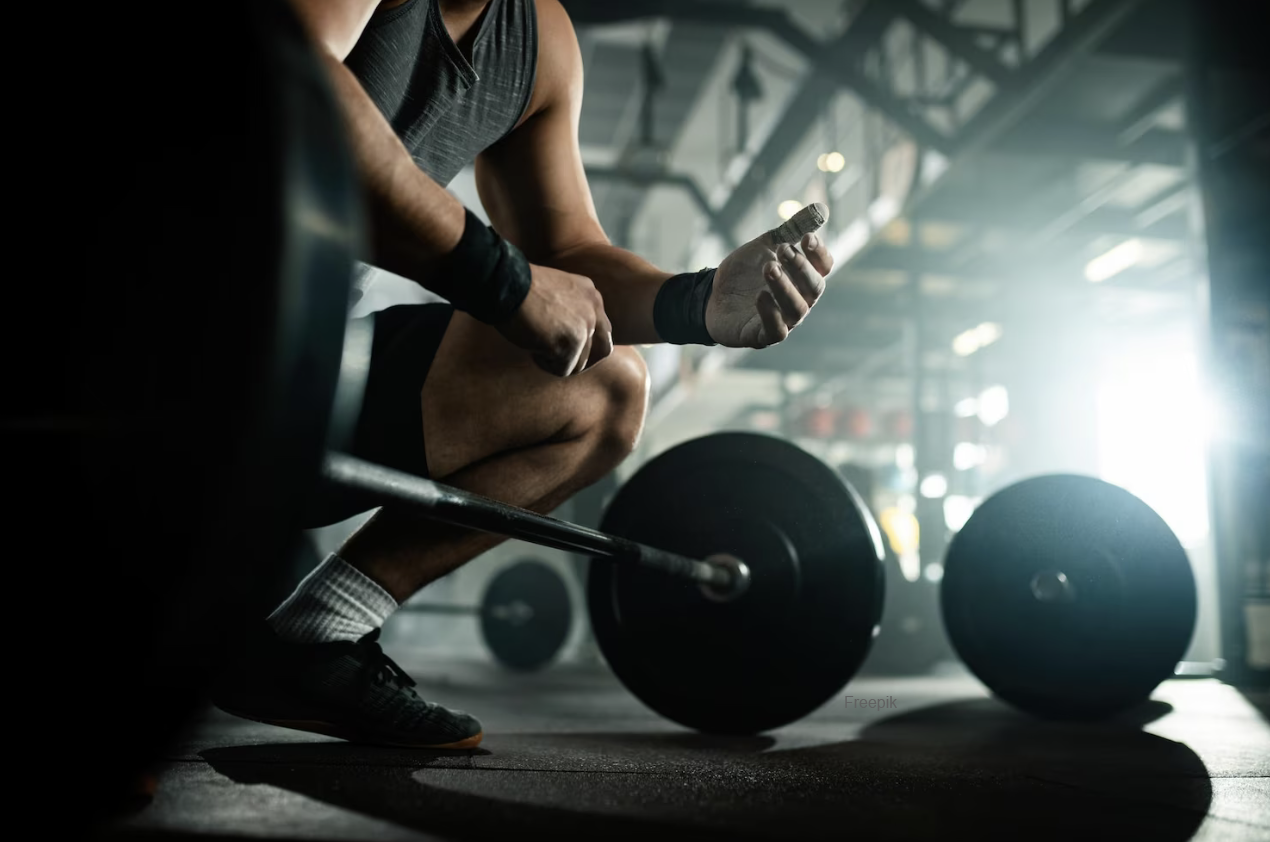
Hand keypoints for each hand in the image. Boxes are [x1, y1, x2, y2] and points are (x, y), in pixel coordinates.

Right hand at [496, 263, 613, 376]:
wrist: (505, 284)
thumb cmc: (519, 289)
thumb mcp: (555, 293)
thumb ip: (570, 311)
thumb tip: (570, 339)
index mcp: (591, 295)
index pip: (603, 330)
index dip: (586, 344)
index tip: (563, 345)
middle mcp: (594, 310)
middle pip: (602, 350)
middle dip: (583, 360)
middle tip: (560, 361)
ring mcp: (585, 327)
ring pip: (579, 363)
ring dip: (557, 361)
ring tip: (536, 345)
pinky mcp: (571, 343)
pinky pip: (563, 369)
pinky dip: (546, 364)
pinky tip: (532, 348)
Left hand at [705, 204, 833, 348]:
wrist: (711, 295)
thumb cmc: (745, 272)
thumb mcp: (766, 245)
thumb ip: (791, 229)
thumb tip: (820, 209)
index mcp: (803, 278)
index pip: (823, 267)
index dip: (819, 253)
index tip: (806, 237)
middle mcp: (800, 300)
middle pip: (814, 287)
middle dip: (800, 268)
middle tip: (783, 250)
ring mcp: (784, 320)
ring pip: (797, 309)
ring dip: (784, 287)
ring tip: (769, 268)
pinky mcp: (763, 336)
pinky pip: (776, 331)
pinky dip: (771, 314)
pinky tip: (760, 296)